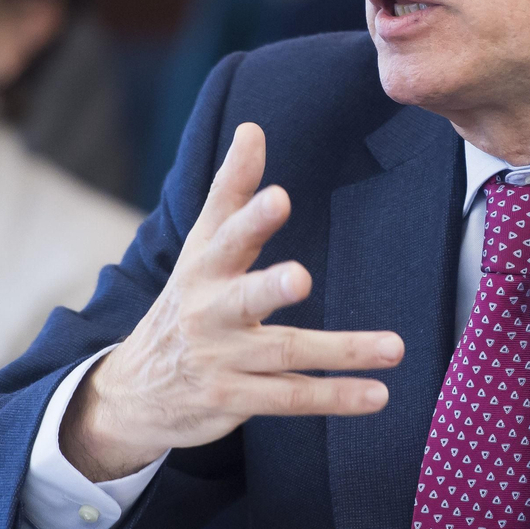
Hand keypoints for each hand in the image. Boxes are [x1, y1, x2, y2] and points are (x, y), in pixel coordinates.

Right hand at [62, 122, 403, 480]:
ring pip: (284, 354)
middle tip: (300, 277)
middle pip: (244, 298)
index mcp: (203, 267)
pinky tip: (378, 394)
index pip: (225, 236)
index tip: (278, 196)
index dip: (249, 217)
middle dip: (270, 286)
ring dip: (341, 351)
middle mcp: (210, 312)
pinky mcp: (235, 400)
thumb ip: (231, 190)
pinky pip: (291, 398)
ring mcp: (222, 359)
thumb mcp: (200, 247)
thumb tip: (252, 128)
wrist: (135, 391)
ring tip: (394, 347)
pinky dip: (336, 397)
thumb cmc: (185, 302)